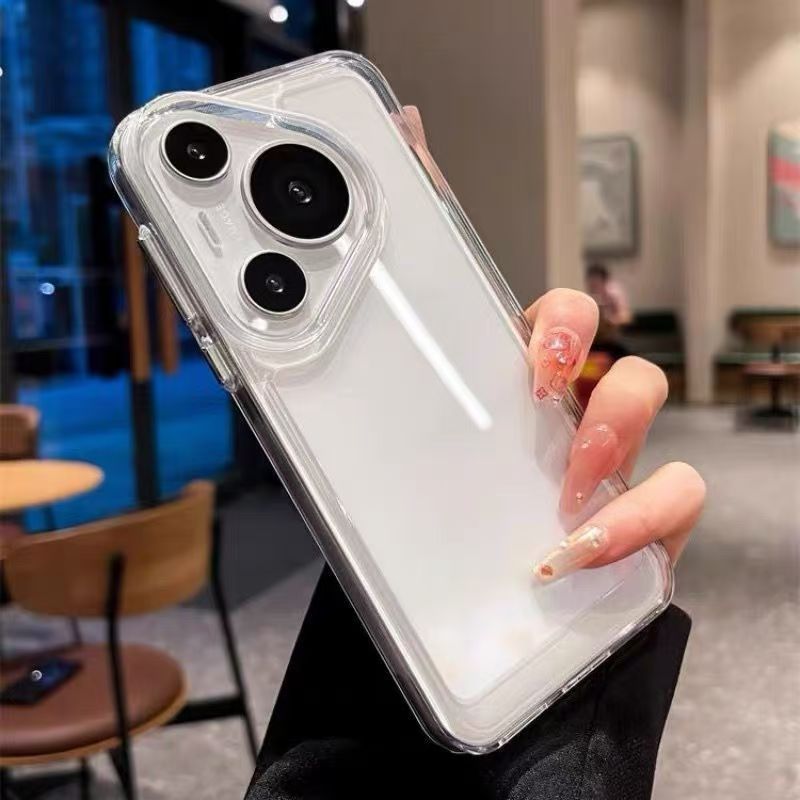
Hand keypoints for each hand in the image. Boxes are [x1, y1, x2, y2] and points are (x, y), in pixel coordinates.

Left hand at [400, 105, 704, 582]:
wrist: (505, 608)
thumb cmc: (464, 538)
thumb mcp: (436, 486)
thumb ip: (409, 458)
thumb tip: (340, 444)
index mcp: (530, 396)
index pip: (560, 322)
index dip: (562, 325)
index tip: (537, 367)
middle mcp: (581, 417)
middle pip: (612, 348)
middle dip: (593, 374)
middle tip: (552, 411)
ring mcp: (623, 462)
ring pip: (650, 400)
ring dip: (617, 431)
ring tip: (569, 491)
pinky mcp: (653, 514)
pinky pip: (679, 493)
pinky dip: (637, 519)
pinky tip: (584, 549)